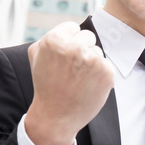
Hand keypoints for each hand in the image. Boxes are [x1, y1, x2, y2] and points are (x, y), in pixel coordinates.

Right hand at [24, 22, 114, 144]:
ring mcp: (93, 60)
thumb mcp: (36, 56)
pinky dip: (100, 75)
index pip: (73, 27)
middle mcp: (75, 47)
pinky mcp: (107, 72)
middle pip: (88, 36)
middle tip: (71, 69)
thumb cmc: (46, 85)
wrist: (56, 116)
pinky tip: (88, 86)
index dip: (68, 42)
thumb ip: (49, 36)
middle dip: (82, 50)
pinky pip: (106, 65)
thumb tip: (68, 27)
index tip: (63, 58)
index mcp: (55, 40)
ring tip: (78, 80)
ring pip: (97, 51)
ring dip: (91, 63)